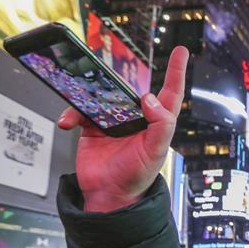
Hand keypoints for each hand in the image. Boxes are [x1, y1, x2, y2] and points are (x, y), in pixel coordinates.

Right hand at [57, 47, 189, 211]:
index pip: (170, 93)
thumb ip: (159, 125)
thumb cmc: (136, 177)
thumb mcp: (155, 152)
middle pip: (130, 89)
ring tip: (84, 105)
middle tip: (107, 70)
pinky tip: (67, 122)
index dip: (176, 71)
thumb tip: (150, 98)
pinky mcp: (92, 128)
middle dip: (119, 79)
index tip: (181, 51)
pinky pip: (80, 112)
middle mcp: (137, 118)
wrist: (109, 196)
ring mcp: (114, 121)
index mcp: (158, 122)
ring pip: (102, 96)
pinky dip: (72, 113)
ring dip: (90, 96)